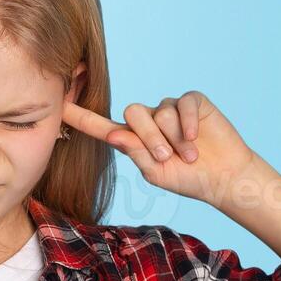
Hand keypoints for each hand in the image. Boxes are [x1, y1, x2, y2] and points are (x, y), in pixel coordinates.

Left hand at [62, 91, 256, 205]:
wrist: (222, 177)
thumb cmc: (188, 178)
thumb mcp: (156, 173)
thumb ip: (135, 153)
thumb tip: (114, 133)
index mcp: (133, 138)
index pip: (100, 125)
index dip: (79, 116)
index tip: (57, 104)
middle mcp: (148, 119)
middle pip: (134, 113)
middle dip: (149, 136)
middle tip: (167, 156)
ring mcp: (170, 108)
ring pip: (159, 112)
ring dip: (175, 138)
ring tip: (190, 155)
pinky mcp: (192, 101)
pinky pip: (182, 104)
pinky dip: (189, 124)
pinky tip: (197, 138)